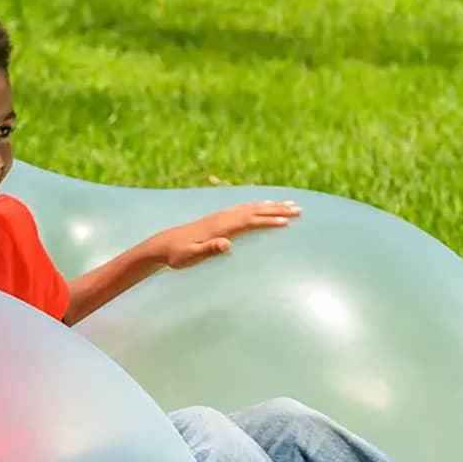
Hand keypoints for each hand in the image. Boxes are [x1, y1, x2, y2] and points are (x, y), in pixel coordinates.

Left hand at [151, 200, 300, 268]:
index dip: (268, 222)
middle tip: (299, 209)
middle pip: (255, 211)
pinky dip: (259, 206)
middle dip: (278, 210)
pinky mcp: (219, 219)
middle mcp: (223, 218)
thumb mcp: (190, 257)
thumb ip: (208, 250)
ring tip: (290, 205)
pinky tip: (265, 206)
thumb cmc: (177, 256)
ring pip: (251, 207)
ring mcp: (221, 216)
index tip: (287, 222)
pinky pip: (244, 209)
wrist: (163, 245)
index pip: (249, 222)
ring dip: (272, 206)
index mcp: (220, 227)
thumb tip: (227, 244)